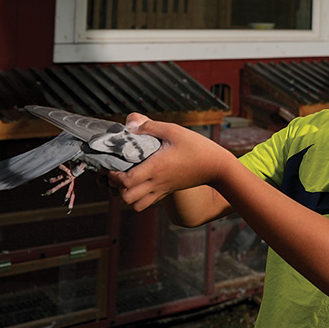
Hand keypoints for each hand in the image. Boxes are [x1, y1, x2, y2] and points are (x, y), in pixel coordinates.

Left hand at [107, 113, 229, 211]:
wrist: (217, 167)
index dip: (113, 176)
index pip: (125, 181)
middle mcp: (156, 182)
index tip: (111, 165)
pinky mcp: (167, 192)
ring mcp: (162, 190)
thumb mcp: (174, 130)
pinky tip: (140, 182)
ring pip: (135, 205)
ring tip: (125, 180)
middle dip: (115, 188)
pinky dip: (138, 197)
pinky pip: (147, 203)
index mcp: (155, 168)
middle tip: (115, 172)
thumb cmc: (197, 147)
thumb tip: (129, 123)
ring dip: (126, 195)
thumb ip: (150, 126)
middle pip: (126, 198)